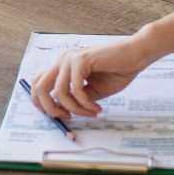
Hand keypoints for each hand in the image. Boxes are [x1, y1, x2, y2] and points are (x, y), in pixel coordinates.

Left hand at [28, 38, 157, 118]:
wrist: (135, 56)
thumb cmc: (116, 72)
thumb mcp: (92, 91)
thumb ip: (76, 99)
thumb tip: (63, 112)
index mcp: (62, 65)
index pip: (38, 83)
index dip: (40, 103)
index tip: (58, 116)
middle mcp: (62, 60)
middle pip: (39, 87)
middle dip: (50, 108)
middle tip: (68, 117)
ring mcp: (70, 58)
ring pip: (59, 93)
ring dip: (75, 109)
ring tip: (91, 113)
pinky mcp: (81, 60)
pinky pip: (76, 90)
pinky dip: (85, 104)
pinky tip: (96, 108)